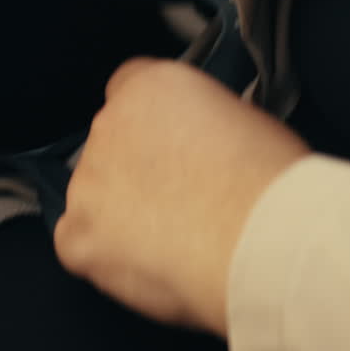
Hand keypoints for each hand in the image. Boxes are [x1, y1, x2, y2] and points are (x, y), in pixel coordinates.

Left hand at [54, 58, 309, 335]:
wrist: (262, 239)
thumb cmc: (270, 185)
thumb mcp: (244, 120)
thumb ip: (201, 122)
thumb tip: (199, 143)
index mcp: (152, 88)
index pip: (129, 89)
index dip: (151, 124)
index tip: (169, 146)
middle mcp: (110, 125)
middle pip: (110, 146)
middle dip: (137, 171)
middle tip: (180, 200)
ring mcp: (88, 181)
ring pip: (95, 197)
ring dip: (122, 214)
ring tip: (174, 239)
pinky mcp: (78, 234)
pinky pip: (79, 244)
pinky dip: (106, 256)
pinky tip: (148, 262)